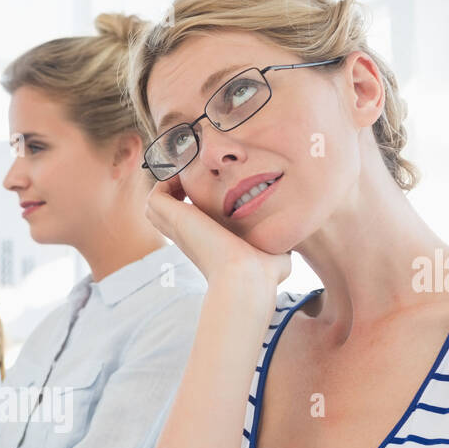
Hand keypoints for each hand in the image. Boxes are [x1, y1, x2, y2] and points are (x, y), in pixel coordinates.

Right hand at [145, 177, 290, 295]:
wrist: (247, 275)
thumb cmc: (263, 273)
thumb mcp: (275, 256)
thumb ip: (280, 245)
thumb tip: (293, 248)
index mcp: (207, 241)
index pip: (191, 219)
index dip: (196, 200)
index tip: (215, 186)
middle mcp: (188, 235)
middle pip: (167, 210)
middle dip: (179, 188)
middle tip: (200, 175)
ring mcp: (177, 227)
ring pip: (156, 203)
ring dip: (171, 183)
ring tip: (194, 172)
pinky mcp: (173, 217)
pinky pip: (155, 194)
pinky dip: (167, 179)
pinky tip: (192, 175)